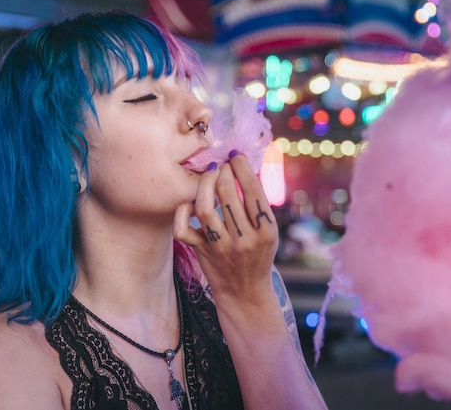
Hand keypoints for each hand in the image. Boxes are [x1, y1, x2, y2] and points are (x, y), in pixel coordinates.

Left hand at [173, 153, 278, 305]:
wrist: (245, 293)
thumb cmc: (258, 255)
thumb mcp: (268, 232)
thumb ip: (257, 205)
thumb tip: (242, 168)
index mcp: (266, 230)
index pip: (253, 190)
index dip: (241, 167)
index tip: (235, 157)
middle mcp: (244, 238)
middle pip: (227, 194)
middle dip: (222, 172)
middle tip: (221, 166)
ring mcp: (221, 247)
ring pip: (204, 208)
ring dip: (204, 185)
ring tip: (208, 176)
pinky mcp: (202, 252)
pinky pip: (184, 228)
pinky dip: (183, 211)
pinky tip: (191, 203)